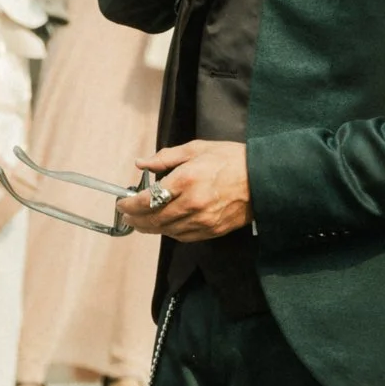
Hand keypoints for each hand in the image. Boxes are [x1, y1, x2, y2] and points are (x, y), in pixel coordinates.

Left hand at [114, 139, 249, 241]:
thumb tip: (142, 163)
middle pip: (153, 219)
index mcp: (186, 179)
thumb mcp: (198, 149)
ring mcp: (202, 220)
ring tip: (139, 222)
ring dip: (149, 227)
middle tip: (126, 215)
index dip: (130, 204)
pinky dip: (168, 232)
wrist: (263, 179)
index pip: (148, 199)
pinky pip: (182, 236)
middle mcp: (191, 203)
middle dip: (135, 218)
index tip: (121, 202)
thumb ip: (166, 157)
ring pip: (165, 230)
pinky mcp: (211, 230)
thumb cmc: (232, 159)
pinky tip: (162, 226)